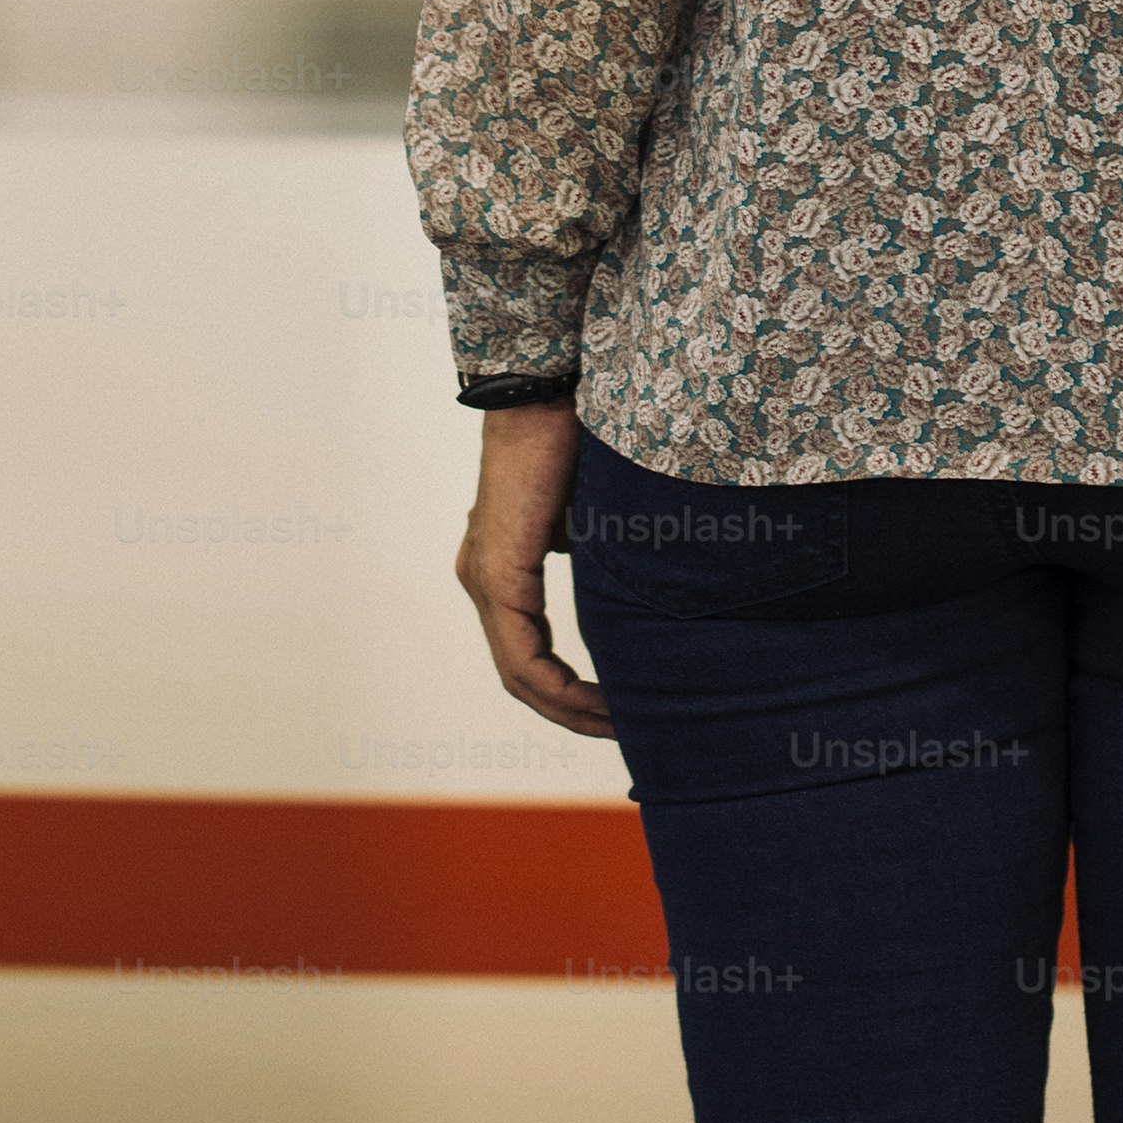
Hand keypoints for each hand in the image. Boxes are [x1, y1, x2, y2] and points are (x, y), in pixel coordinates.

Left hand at [457, 400, 611, 737]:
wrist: (546, 390)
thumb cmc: (576, 436)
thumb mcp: (594, 516)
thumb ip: (599, 557)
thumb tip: (638, 592)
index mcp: (502, 567)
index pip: (528, 653)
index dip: (569, 692)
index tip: (619, 708)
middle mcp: (484, 580)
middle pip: (522, 677)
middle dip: (573, 713)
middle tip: (625, 732)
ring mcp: (485, 579)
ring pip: (519, 674)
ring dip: (568, 708)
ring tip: (619, 725)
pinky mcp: (498, 572)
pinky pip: (521, 654)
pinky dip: (557, 686)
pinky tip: (596, 700)